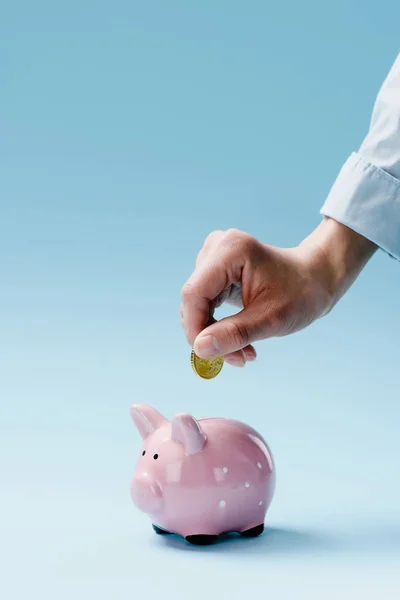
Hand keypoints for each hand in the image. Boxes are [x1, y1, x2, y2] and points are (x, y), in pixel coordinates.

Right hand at [181, 218, 376, 366]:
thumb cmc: (301, 293)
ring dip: (215, 333)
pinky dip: (219, 326)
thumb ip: (234, 333)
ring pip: (198, 305)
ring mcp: (215, 257)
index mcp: (230, 250)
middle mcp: (217, 247)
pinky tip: (240, 340)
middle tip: (237, 359)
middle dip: (209, 334)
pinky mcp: (216, 269)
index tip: (207, 356)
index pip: (194, 293)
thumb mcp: (271, 319)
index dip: (194, 327)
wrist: (317, 278)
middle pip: (194, 300)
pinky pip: (205, 303)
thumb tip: (199, 349)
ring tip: (244, 351)